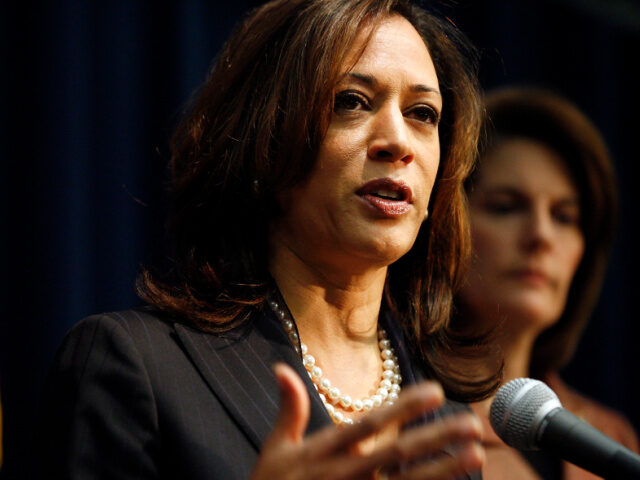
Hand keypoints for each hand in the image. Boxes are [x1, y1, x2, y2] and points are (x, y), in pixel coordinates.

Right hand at [250, 363, 483, 479]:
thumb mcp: (275, 448)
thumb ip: (289, 408)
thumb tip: (282, 366)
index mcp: (326, 452)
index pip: (371, 425)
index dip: (404, 408)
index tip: (435, 391)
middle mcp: (346, 475)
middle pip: (398, 455)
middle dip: (436, 438)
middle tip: (471, 423)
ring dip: (444, 470)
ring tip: (475, 453)